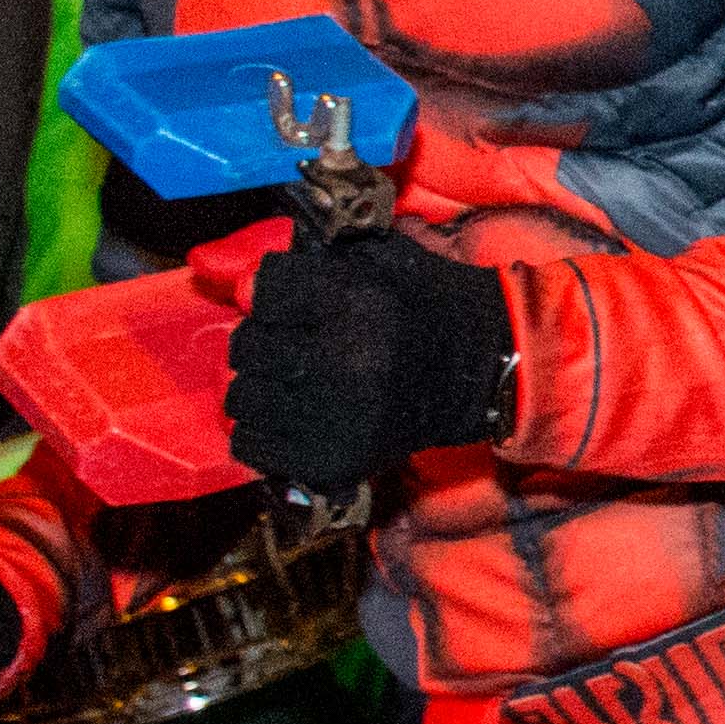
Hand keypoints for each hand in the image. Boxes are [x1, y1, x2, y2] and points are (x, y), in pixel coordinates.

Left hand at [222, 229, 514, 489]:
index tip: (296, 300)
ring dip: (262, 386)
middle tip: (298, 343)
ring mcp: (335, 419)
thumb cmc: (427, 308)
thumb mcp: (382, 261)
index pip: (265, 289)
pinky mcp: (331, 462)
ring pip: (242, 396)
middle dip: (266, 339)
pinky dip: (264, 431)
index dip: (276, 291)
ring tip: (297, 382)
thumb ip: (312, 264)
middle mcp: (343, 363)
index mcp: (358, 304)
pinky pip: (251, 444)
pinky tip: (296, 417)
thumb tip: (241, 289)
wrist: (483, 373)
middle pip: (247, 344)